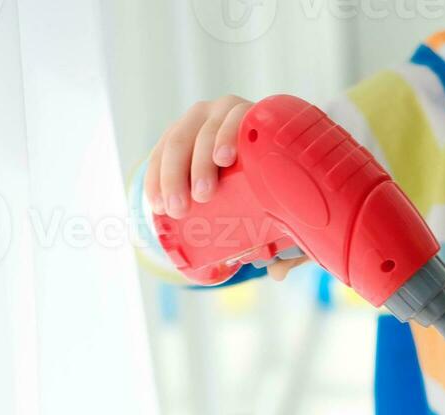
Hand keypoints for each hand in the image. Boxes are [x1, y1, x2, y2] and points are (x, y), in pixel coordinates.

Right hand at [144, 95, 309, 279]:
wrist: (248, 163)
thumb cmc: (275, 185)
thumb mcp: (286, 204)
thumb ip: (290, 237)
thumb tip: (277, 272)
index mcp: (255, 119)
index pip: (240, 118)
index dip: (230, 135)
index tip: (225, 161)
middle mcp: (224, 112)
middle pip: (205, 132)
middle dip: (198, 165)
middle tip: (199, 199)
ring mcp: (195, 121)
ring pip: (176, 142)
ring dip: (172, 176)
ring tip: (173, 209)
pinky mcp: (175, 136)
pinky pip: (158, 154)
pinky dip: (154, 178)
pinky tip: (154, 201)